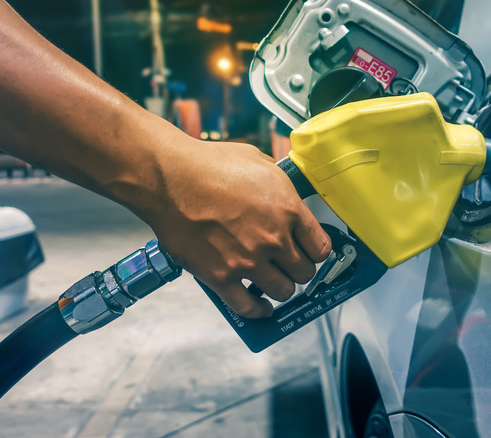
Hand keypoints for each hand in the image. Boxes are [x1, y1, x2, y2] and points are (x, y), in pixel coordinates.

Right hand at [136, 138, 330, 317]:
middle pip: (305, 272)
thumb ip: (280, 187)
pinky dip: (258, 311)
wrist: (169, 178)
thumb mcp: (260, 163)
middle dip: (299, 270)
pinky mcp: (222, 277)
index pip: (321, 247)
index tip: (310, 254)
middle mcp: (274, 239)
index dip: (316, 252)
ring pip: (283, 291)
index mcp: (288, 209)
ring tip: (273, 282)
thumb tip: (287, 199)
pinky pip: (248, 307)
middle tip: (289, 267)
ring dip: (281, 288)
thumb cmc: (209, 165)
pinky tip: (261, 307)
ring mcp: (248, 261)